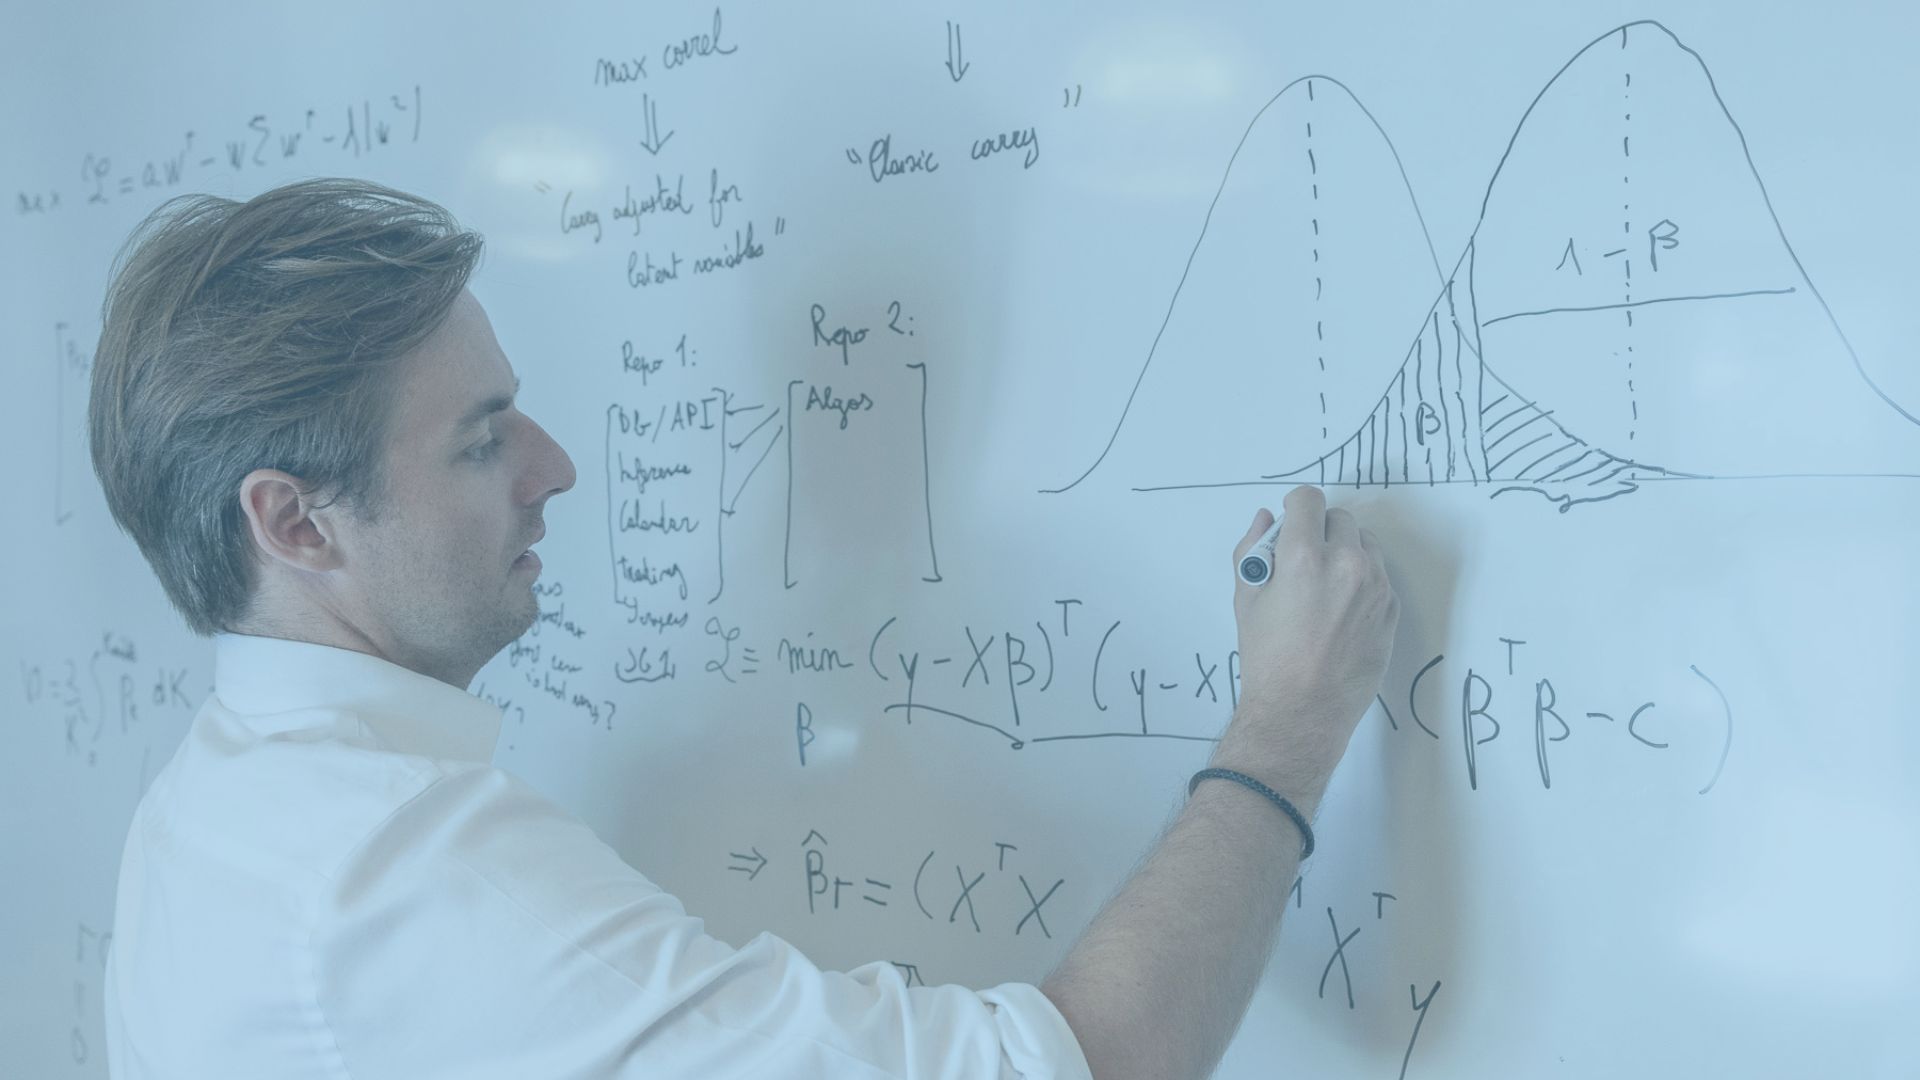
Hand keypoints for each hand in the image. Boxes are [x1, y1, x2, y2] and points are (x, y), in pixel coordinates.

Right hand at [1213, 485, 1398, 807]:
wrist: (1302, 710)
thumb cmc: (1266, 657)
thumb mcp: (1245, 600)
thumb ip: (1253, 550)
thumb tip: (1267, 520)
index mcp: (1305, 556)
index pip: (1309, 500)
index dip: (1296, 506)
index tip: (1291, 522)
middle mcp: (1347, 564)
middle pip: (1340, 519)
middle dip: (1320, 531)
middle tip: (1303, 560)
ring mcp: (1376, 587)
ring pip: (1365, 545)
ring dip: (1346, 552)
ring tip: (1325, 586)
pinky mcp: (1391, 610)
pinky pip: (1380, 576)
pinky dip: (1362, 581)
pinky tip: (1342, 610)